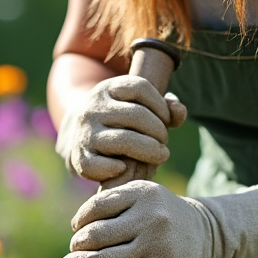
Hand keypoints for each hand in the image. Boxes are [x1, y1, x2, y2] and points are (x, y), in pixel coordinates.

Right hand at [56, 76, 187, 182]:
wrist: (78, 136)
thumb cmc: (121, 122)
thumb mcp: (139, 106)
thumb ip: (167, 108)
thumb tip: (178, 113)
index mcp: (108, 89)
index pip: (140, 88)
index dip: (160, 105)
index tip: (166, 120)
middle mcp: (92, 108)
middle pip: (136, 115)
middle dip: (159, 131)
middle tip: (163, 142)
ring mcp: (84, 133)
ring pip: (123, 141)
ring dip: (149, 151)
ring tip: (159, 155)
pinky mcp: (79, 157)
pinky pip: (99, 165)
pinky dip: (116, 169)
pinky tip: (126, 168)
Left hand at [61, 181, 257, 257]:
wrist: (206, 232)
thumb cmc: (160, 217)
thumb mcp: (143, 198)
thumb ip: (114, 205)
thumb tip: (76, 230)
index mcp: (140, 192)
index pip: (95, 207)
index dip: (80, 221)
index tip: (76, 231)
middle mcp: (148, 213)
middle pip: (96, 235)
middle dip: (77, 247)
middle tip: (71, 256)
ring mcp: (157, 239)